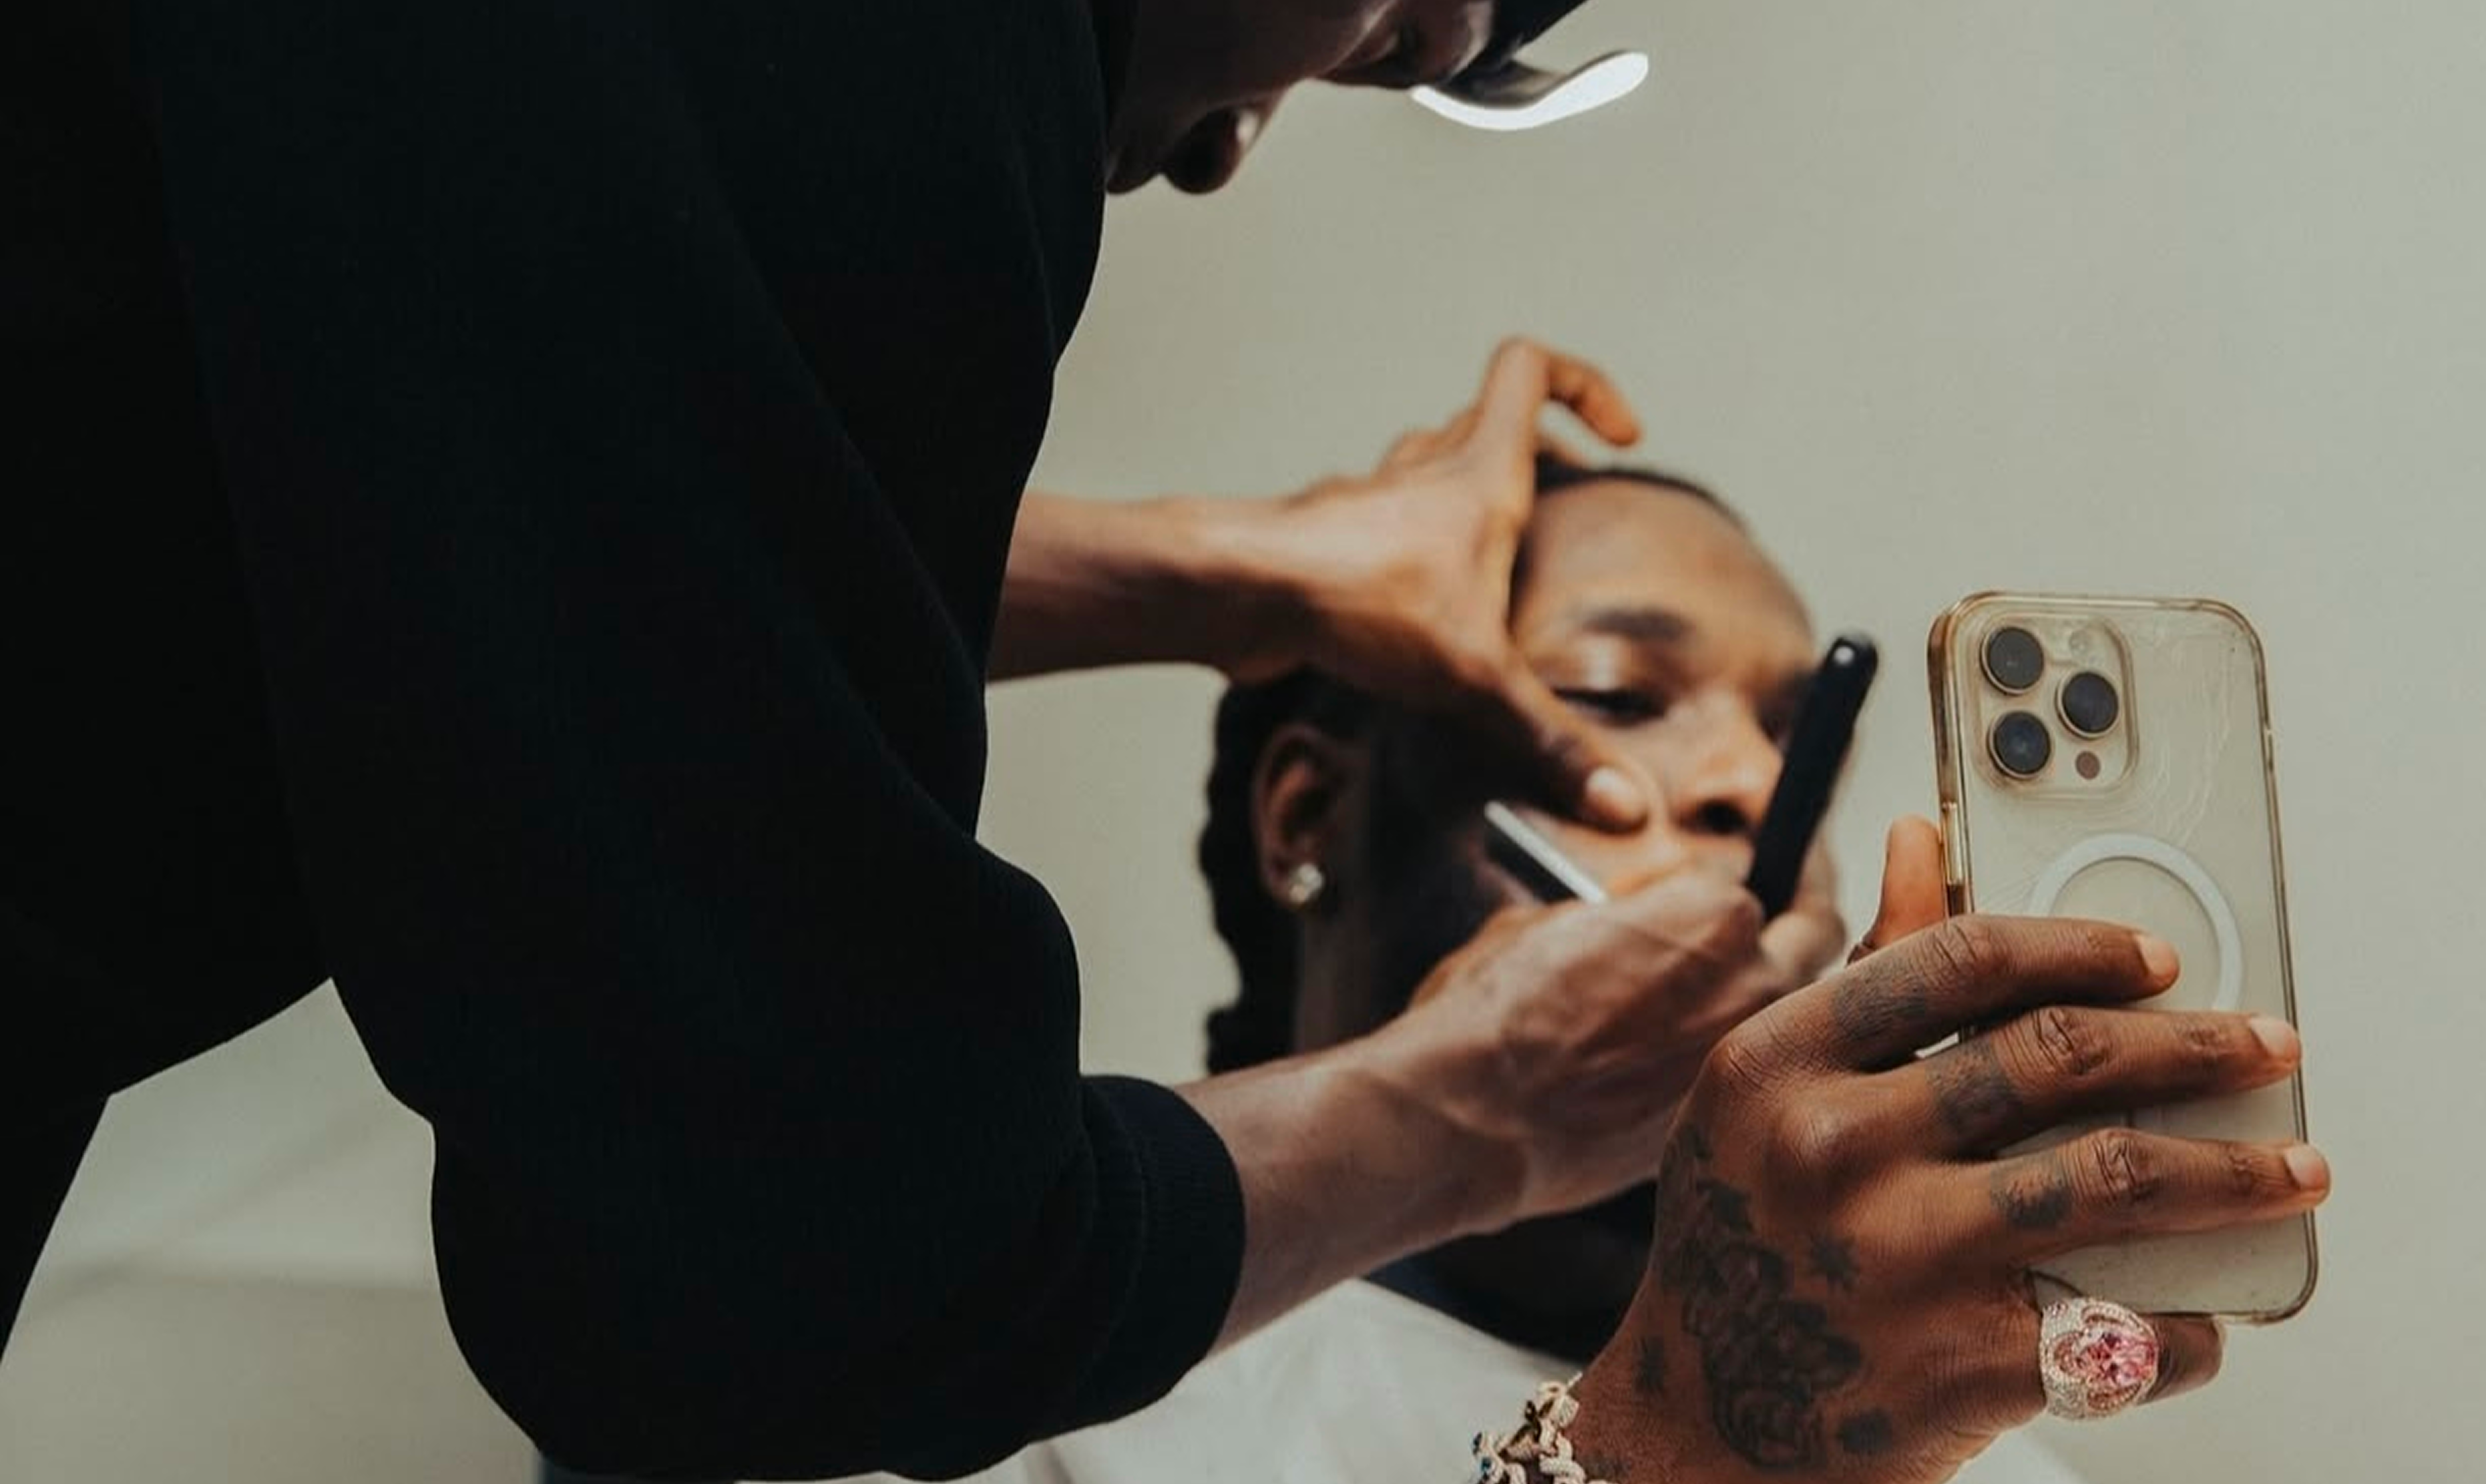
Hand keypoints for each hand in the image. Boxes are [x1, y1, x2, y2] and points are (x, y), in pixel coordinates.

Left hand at [1233, 338, 1649, 829]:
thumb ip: (1551, 740)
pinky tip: (1419, 613)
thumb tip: (1629, 807)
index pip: (1530, 370)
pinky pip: (1384, 528)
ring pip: (1428, 468)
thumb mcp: (1478, 678)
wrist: (1241, 594)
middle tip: (1568, 507)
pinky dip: (1412, 551)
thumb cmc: (1360, 602)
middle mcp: (1425, 475)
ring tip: (1500, 560)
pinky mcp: (1330, 547)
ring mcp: (1371, 506)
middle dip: (1538, 458)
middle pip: (1487, 423)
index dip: (1585, 386)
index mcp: (1478, 474)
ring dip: (1467, 498)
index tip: (1621, 440)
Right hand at [1369, 867, 1833, 1229]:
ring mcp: (1744, 1066)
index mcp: (1716, 916)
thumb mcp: (1551, 923)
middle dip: (1795, 932)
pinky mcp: (1718, 1126)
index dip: (1761, 884)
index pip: (1777, 883)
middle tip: (1772, 930)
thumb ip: (1621, 920)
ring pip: (1792, 1021)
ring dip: (1767, 1005)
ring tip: (1713, 1006)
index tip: (1760, 884)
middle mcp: (1752, 987)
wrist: (1468, 1121)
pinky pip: (1746, 1080)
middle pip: (1813, 948)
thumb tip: (1631, 929)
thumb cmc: (1492, 1012)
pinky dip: (1729, 1069)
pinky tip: (1671, 1069)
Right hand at [1560, 820, 2329, 1482]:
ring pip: (2118, 1181)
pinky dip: (2185, 1325)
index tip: (2157, 961)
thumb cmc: (1748, 1241)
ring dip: (2234, 1174)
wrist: (1703, 1428)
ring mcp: (1898, 1259)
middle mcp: (1830, 1150)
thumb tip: (1920, 840)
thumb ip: (1862, 977)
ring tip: (2292, 1169)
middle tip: (2265, 1045)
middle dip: (2195, 1047)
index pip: (1957, 963)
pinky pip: (2121, 1328)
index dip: (2080, 948)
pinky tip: (2205, 1313)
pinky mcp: (1959, 1365)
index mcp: (1774, 1065)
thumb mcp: (1766, 1095)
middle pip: (2058, 1058)